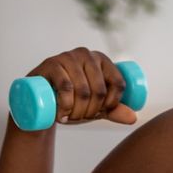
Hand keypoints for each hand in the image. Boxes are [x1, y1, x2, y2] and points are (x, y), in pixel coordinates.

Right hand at [24, 47, 139, 125]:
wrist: (38, 99)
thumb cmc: (70, 100)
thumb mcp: (94, 106)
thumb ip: (114, 111)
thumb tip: (134, 118)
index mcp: (102, 60)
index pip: (118, 83)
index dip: (112, 104)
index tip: (101, 113)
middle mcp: (87, 54)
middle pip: (100, 90)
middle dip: (91, 111)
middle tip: (80, 118)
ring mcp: (68, 57)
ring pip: (83, 90)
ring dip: (77, 111)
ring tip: (69, 117)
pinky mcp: (51, 64)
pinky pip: (65, 86)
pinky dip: (65, 105)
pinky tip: (61, 114)